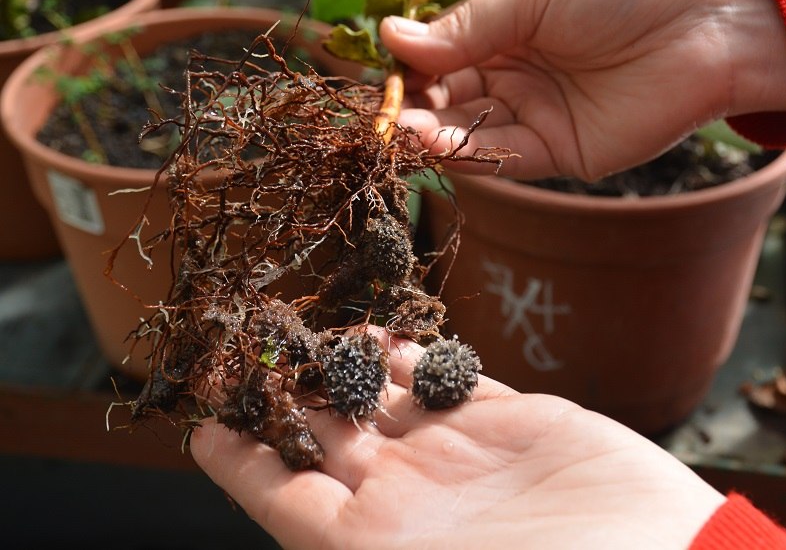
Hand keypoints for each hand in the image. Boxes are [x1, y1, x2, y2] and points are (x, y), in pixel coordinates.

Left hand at [191, 330, 724, 548]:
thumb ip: (369, 549)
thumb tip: (317, 534)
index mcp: (380, 546)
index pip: (288, 499)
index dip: (243, 463)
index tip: (201, 427)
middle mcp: (414, 499)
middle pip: (331, 435)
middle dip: (289, 393)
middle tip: (252, 343)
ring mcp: (464, 456)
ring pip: (386, 400)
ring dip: (346, 366)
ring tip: (309, 327)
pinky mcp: (514, 421)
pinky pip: (452, 379)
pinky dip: (419, 357)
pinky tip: (387, 335)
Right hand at [380, 0, 785, 180]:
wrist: (709, 23)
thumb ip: (466, 26)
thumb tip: (391, 39)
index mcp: (510, 27)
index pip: (445, 53)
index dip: (413, 63)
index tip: (382, 69)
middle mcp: (519, 73)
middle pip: (451, 97)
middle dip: (417, 104)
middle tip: (386, 109)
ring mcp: (541, 115)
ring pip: (471, 132)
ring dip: (434, 133)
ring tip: (401, 128)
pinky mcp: (564, 154)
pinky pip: (506, 158)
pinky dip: (469, 153)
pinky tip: (436, 141)